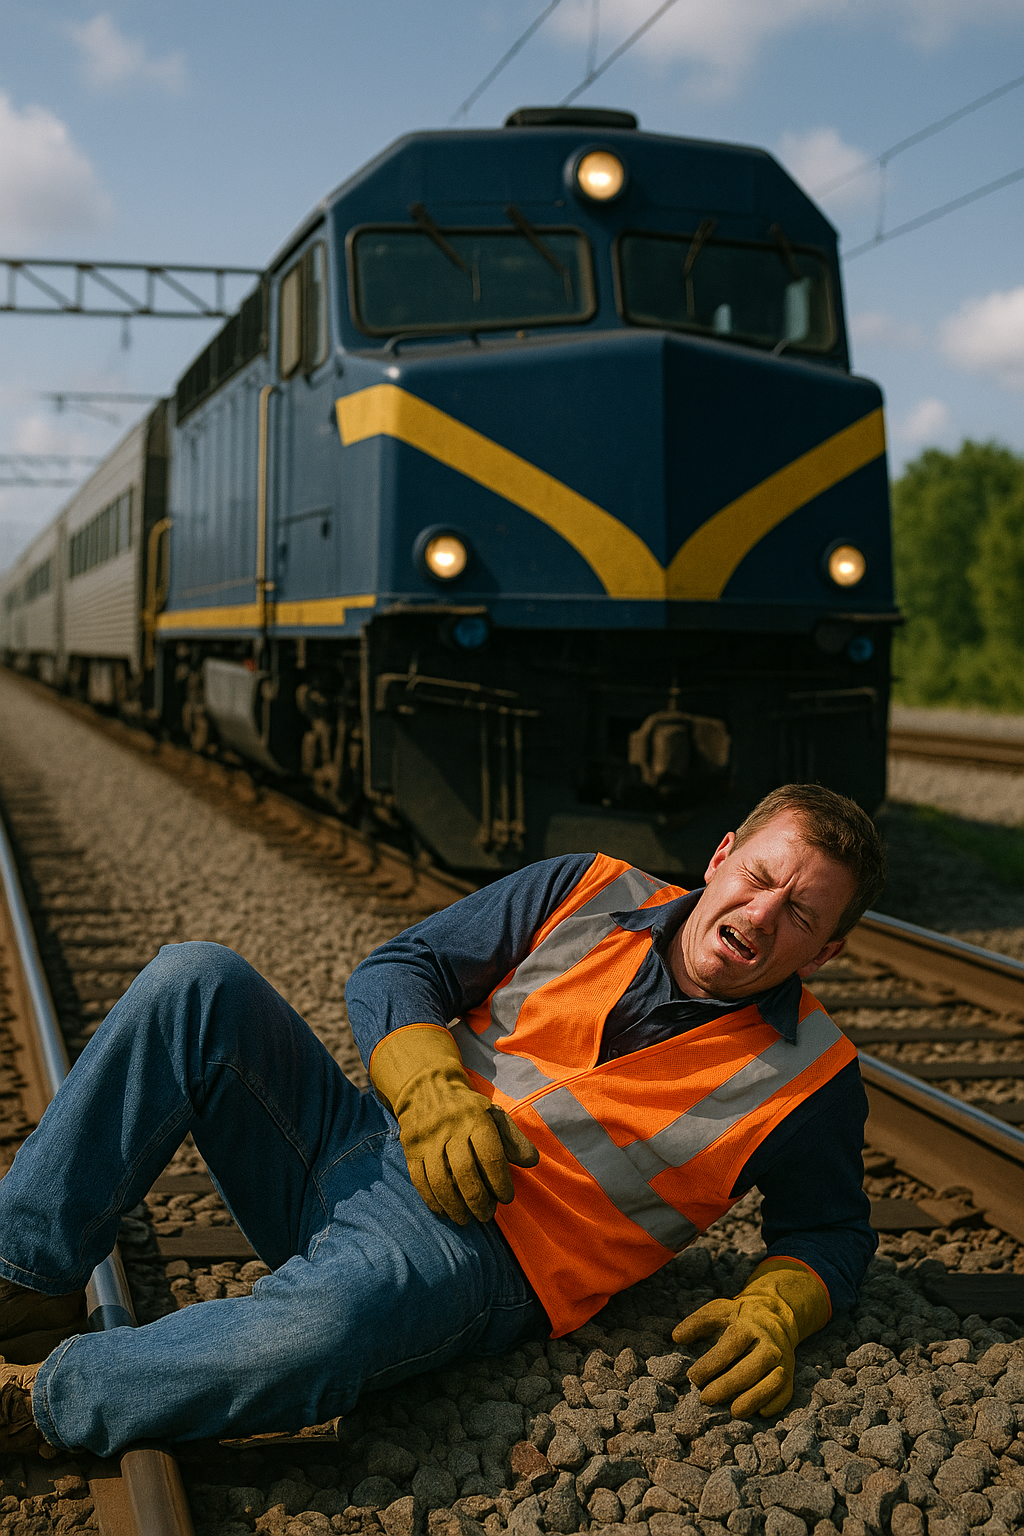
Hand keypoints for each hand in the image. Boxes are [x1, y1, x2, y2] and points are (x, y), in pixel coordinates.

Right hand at [369, 1026, 539, 1224]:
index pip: (490, 1156)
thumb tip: (532, 1162)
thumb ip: (513, 1139)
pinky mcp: (410, 1149)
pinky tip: (444, 1211)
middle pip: (464, 1172)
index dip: (500, 1181)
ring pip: (440, 1181)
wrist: (425, 1087)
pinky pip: (420, 1181)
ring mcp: (427, 1139)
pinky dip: (433, 1201)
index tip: (506, 1198)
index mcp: (475, 1118)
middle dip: (478, 1200)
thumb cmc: (467, 1109)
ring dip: (454, 1206)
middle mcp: (450, 1128)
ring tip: (466, 1219)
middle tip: (486, 1215)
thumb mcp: (493, 1115)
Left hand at [672, 1260, 828, 1418]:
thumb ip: (697, 1323)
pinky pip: (786, 1392)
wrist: (777, 1312)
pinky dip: (775, 1404)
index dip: (712, 1363)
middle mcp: (770, 1343)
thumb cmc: (740, 1315)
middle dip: (728, 1385)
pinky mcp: (790, 1373)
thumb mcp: (719, 1310)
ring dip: (753, 1398)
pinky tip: (759, 1412)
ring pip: (773, 1381)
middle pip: (752, 1367)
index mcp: (750, 1324)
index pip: (731, 1345)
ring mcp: (783, 1359)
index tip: (692, 1377)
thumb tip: (676, 1337)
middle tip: (705, 1398)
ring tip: (733, 1411)